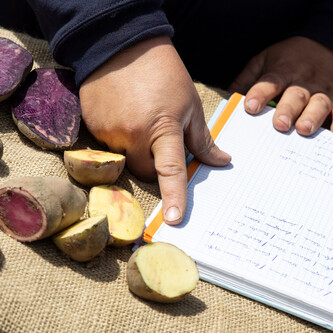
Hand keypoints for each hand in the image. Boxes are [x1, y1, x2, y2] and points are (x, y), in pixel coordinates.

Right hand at [79, 36, 230, 224]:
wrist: (121, 45)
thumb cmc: (163, 73)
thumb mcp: (189, 104)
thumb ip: (202, 139)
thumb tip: (221, 161)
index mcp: (161, 129)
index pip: (170, 172)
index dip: (175, 197)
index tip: (175, 220)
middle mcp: (131, 136)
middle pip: (145, 173)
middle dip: (155, 167)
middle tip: (159, 141)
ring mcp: (108, 133)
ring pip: (125, 161)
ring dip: (136, 150)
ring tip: (140, 120)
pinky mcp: (92, 127)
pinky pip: (109, 147)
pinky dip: (121, 139)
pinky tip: (125, 116)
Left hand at [229, 36, 332, 134]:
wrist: (322, 43)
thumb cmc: (286, 59)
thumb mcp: (263, 61)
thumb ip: (246, 79)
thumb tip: (227, 98)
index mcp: (283, 71)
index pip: (270, 82)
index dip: (260, 94)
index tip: (250, 107)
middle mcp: (304, 81)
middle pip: (296, 96)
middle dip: (288, 110)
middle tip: (280, 125)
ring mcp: (323, 90)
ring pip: (320, 104)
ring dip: (313, 117)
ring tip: (304, 130)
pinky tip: (330, 136)